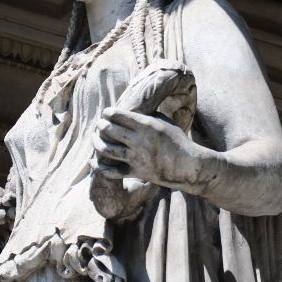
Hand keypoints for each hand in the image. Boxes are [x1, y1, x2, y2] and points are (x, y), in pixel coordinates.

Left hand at [94, 107, 217, 192]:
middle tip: (100, 124)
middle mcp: (139, 140)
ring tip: (95, 139)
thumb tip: (130, 109)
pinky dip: (100, 167)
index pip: (118, 115)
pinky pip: (112, 172)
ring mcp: (136, 158)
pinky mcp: (136, 172)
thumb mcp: (164, 121)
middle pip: (109, 130)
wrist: (187, 165)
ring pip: (107, 150)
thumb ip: (146, 115)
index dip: (108, 113)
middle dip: (100, 125)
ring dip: (96, 143)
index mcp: (146, 125)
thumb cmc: (177, 140)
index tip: (106, 113)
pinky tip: (94, 162)